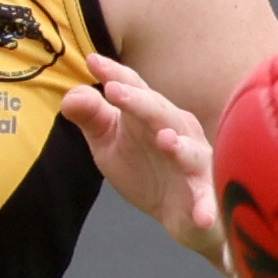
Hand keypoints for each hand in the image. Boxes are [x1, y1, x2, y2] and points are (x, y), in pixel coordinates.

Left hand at [60, 49, 229, 258]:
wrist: (176, 214)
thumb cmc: (145, 170)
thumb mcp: (109, 144)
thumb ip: (91, 118)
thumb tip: (70, 95)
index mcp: (150, 115)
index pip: (134, 88)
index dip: (115, 74)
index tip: (93, 62)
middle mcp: (177, 130)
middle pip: (159, 111)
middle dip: (139, 101)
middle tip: (114, 90)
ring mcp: (194, 162)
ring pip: (190, 151)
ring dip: (180, 145)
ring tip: (165, 140)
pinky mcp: (204, 193)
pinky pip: (206, 198)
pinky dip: (206, 206)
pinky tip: (202, 216)